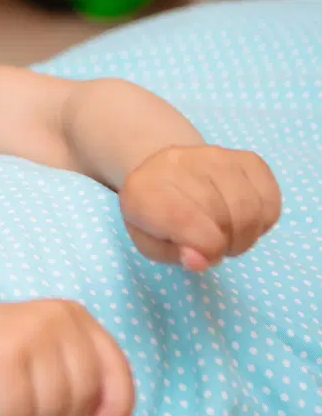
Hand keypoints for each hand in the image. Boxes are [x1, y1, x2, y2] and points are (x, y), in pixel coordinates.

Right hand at [0, 300, 133, 415]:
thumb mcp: (46, 352)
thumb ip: (82, 374)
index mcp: (71, 314)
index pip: (116, 371)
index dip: (116, 408)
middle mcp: (52, 319)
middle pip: (83, 399)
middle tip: (25, 400)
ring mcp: (25, 338)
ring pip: (52, 412)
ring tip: (1, 393)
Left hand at [120, 145, 280, 270]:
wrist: (164, 172)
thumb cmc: (155, 215)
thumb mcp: (150, 242)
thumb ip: (173, 254)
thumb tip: (200, 260)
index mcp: (145, 189)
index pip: (185, 220)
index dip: (204, 248)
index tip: (202, 257)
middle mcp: (179, 163)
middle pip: (221, 216)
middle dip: (224, 244)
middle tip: (213, 248)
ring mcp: (216, 155)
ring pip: (249, 208)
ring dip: (245, 236)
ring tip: (228, 237)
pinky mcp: (246, 158)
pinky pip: (269, 199)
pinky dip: (262, 221)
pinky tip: (243, 222)